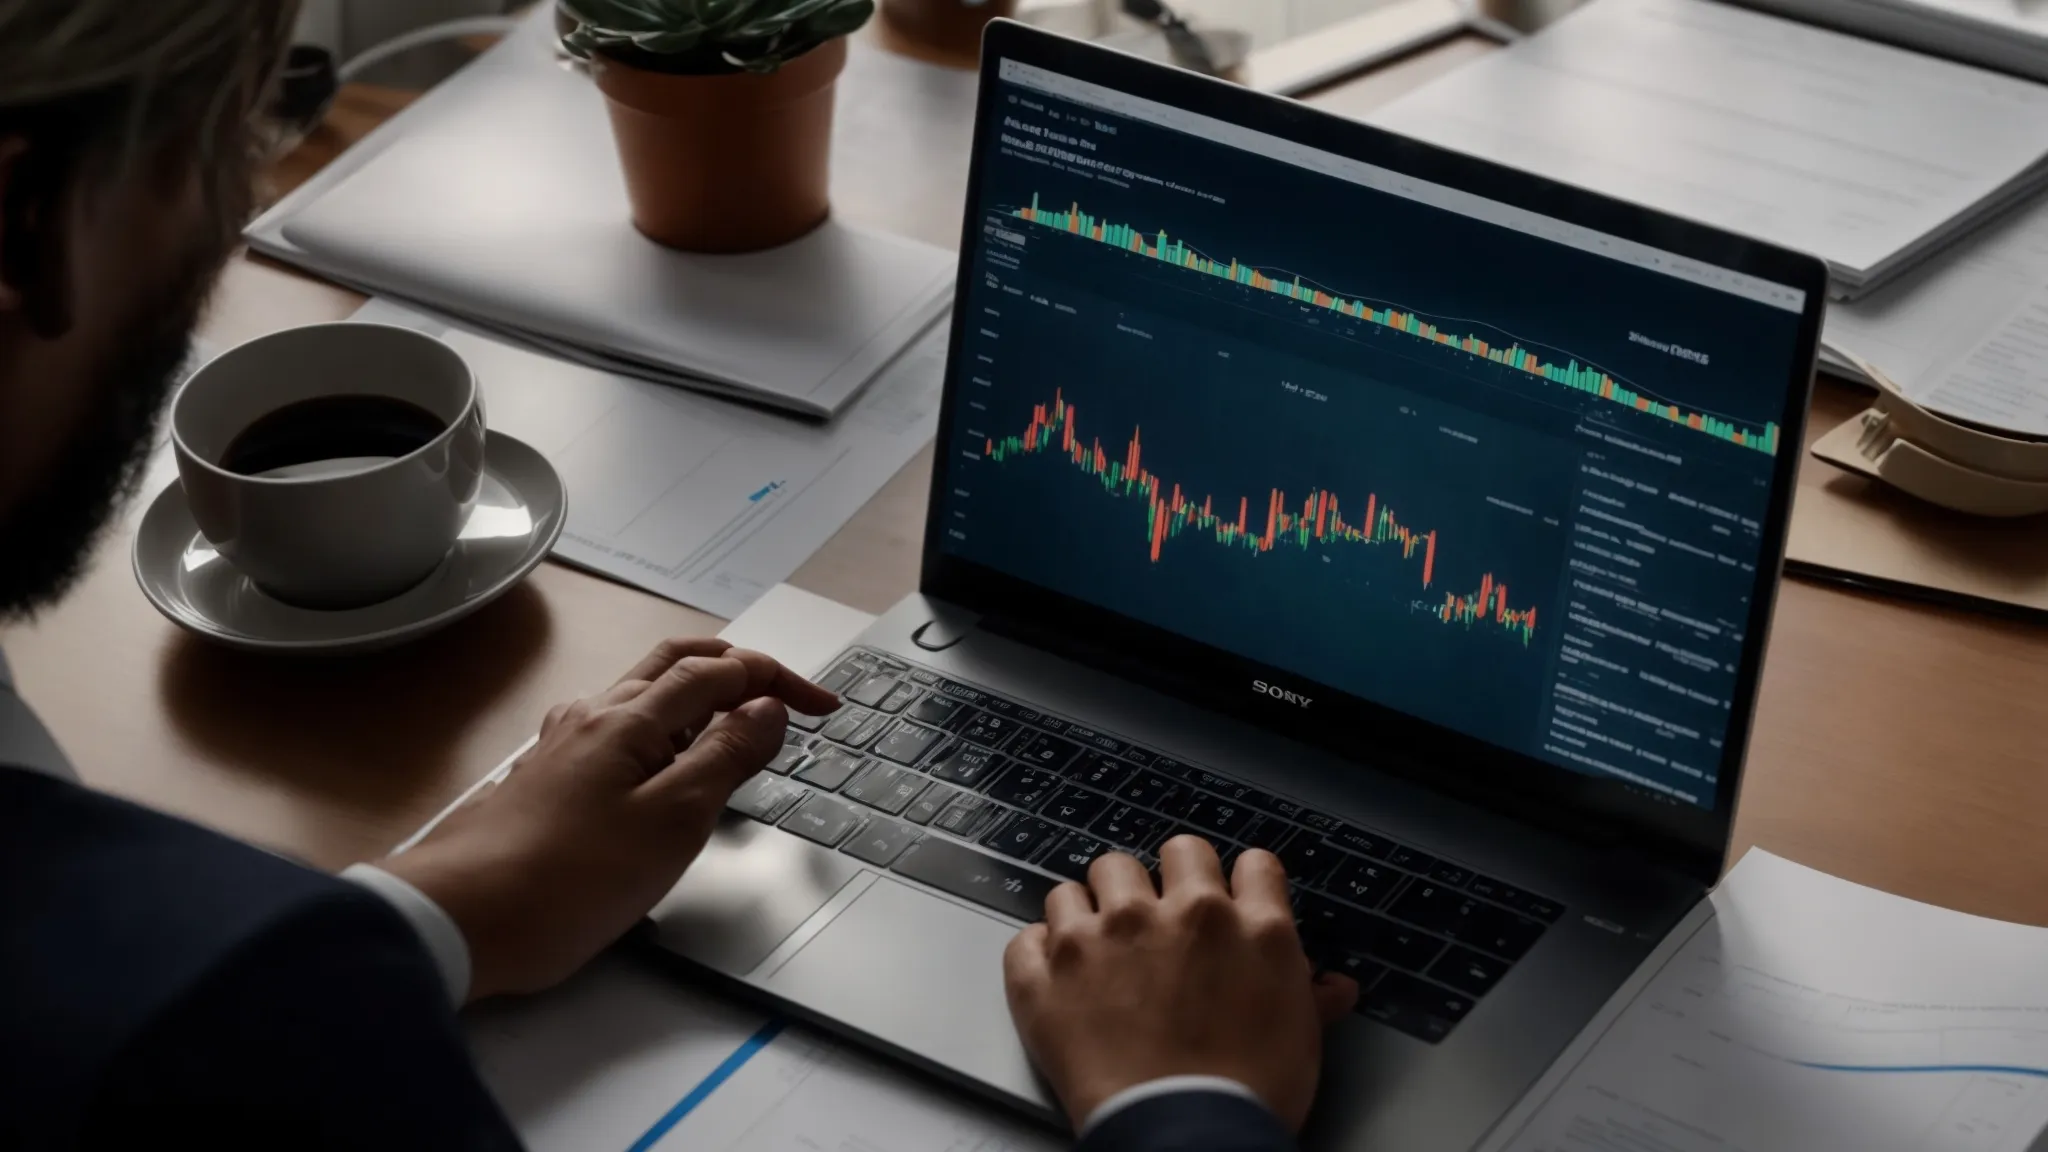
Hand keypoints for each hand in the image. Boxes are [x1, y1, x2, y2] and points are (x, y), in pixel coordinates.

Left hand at [383, 637, 837, 1000]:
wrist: (460, 919)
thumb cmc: (565, 880)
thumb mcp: (672, 821)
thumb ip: (725, 756)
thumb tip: (765, 707)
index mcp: (630, 720)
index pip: (719, 672)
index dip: (777, 680)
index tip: (821, 706)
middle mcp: (593, 718)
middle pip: (675, 663)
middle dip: (735, 666)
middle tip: (781, 692)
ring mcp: (564, 746)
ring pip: (642, 693)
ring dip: (697, 692)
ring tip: (733, 722)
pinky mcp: (547, 780)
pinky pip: (617, 728)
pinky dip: (661, 725)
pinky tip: (662, 763)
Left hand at [1003, 836, 1357, 1131]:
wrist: (1185, 1135)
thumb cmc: (1247, 1095)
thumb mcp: (1301, 1039)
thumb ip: (1310, 997)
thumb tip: (1333, 988)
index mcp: (1246, 924)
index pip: (1250, 863)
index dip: (1239, 882)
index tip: (1228, 900)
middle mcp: (1176, 914)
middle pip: (1173, 852)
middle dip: (1170, 879)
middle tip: (1164, 918)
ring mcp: (1105, 934)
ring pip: (1090, 880)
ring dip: (1096, 907)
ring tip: (1101, 945)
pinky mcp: (1048, 971)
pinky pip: (1030, 936)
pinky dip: (1039, 952)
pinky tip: (1056, 973)